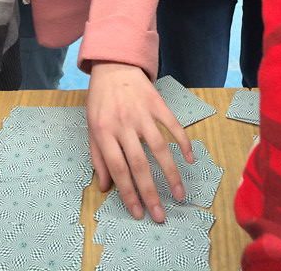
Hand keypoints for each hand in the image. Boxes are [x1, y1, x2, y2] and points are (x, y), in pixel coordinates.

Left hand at [86, 61, 193, 222]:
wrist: (114, 65)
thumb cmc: (100, 100)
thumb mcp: (91, 126)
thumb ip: (98, 157)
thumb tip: (105, 187)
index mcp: (104, 131)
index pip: (117, 168)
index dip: (128, 193)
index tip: (138, 213)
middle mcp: (123, 124)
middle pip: (139, 164)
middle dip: (150, 192)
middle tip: (160, 215)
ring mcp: (142, 113)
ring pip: (159, 148)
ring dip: (171, 173)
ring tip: (179, 194)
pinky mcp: (157, 103)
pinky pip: (173, 125)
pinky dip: (183, 142)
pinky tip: (189, 159)